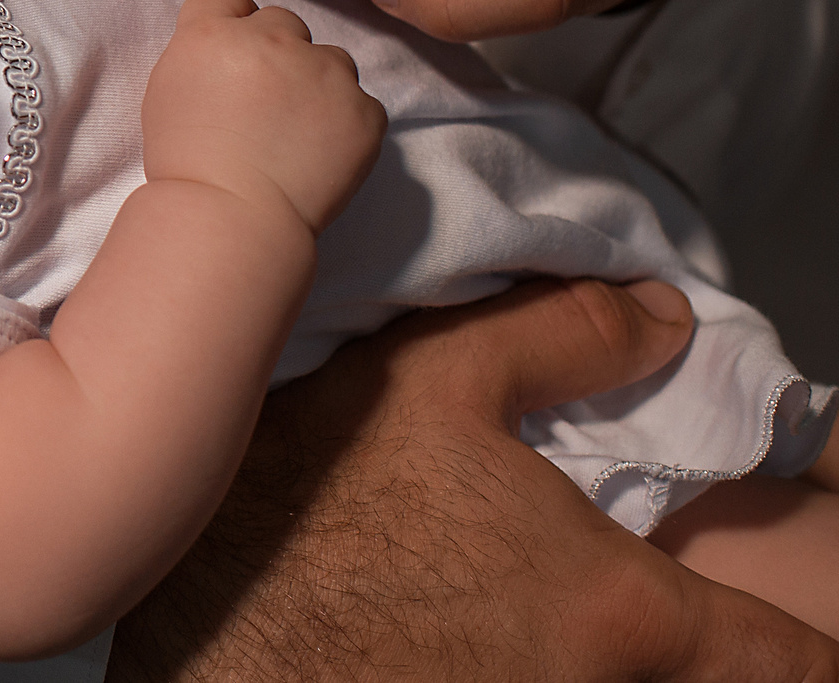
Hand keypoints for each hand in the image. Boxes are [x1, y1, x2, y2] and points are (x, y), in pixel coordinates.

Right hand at [111, 278, 838, 682]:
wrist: (187, 630)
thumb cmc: (313, 498)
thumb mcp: (429, 377)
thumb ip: (565, 337)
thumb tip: (666, 316)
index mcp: (622, 613)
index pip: (790, 665)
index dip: (811, 649)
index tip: (808, 633)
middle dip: (692, 653)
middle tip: (640, 599)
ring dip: (583, 654)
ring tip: (510, 600)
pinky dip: (510, 668)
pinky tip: (447, 633)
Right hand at [141, 0, 385, 232]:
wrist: (230, 215)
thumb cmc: (186, 163)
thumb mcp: (167, 91)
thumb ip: (200, 54)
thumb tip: (226, 49)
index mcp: (214, 32)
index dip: (230, 24)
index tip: (232, 57)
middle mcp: (272, 38)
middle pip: (282, 22)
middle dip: (277, 52)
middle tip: (266, 101)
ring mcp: (324, 71)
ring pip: (330, 59)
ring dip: (318, 82)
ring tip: (299, 131)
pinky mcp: (364, 109)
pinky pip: (362, 103)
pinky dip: (348, 124)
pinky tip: (322, 153)